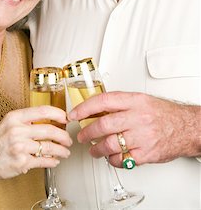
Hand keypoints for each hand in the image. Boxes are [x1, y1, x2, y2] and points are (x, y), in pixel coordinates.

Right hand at [0, 105, 71, 184]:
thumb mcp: (8, 123)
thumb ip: (27, 120)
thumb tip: (52, 120)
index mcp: (15, 117)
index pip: (42, 111)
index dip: (58, 113)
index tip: (65, 117)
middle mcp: (17, 130)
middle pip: (49, 130)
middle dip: (63, 136)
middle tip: (68, 139)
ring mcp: (19, 147)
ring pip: (49, 147)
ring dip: (61, 151)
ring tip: (65, 152)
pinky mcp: (21, 162)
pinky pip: (43, 161)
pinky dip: (52, 161)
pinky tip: (54, 160)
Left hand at [68, 91, 200, 167]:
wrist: (185, 127)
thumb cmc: (162, 113)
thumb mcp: (140, 100)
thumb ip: (119, 104)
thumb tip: (95, 109)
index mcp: (134, 101)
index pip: (103, 101)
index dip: (84, 108)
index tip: (74, 114)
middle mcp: (137, 117)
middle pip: (103, 125)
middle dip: (87, 132)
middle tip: (81, 136)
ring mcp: (142, 137)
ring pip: (110, 144)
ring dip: (97, 149)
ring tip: (94, 149)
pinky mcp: (146, 154)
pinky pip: (122, 160)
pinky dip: (113, 159)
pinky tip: (111, 156)